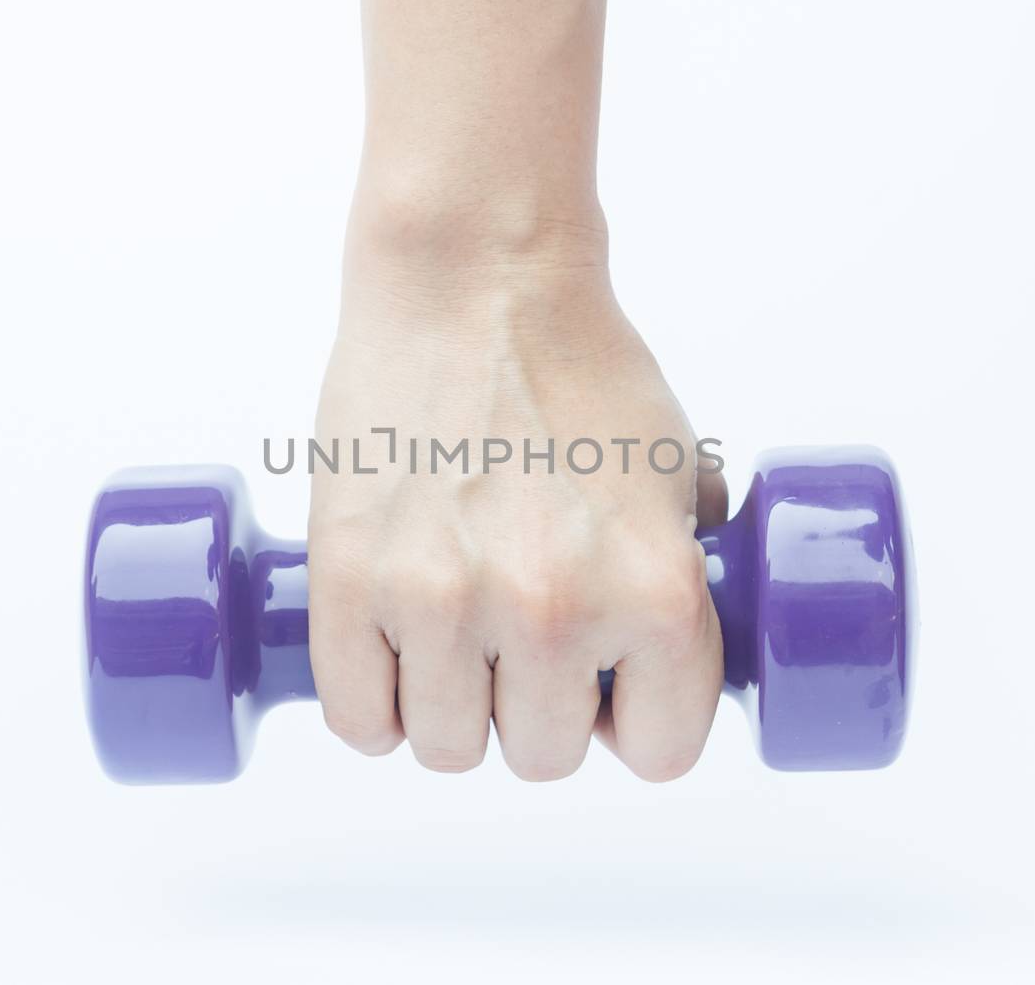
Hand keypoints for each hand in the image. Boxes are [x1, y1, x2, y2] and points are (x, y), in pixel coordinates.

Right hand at [308, 213, 725, 780]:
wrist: (472, 278)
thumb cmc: (577, 362)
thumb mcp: (678, 468)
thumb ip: (685, 569)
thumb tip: (684, 646)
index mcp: (654, 592)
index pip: (659, 752)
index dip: (635, 723)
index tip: (611, 693)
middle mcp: (553, 612)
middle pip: (542, 757)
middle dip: (537, 710)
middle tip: (523, 645)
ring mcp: (442, 601)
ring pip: (444, 745)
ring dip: (453, 709)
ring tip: (455, 643)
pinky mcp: (349, 582)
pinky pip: (358, 718)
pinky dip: (376, 703)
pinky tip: (394, 657)